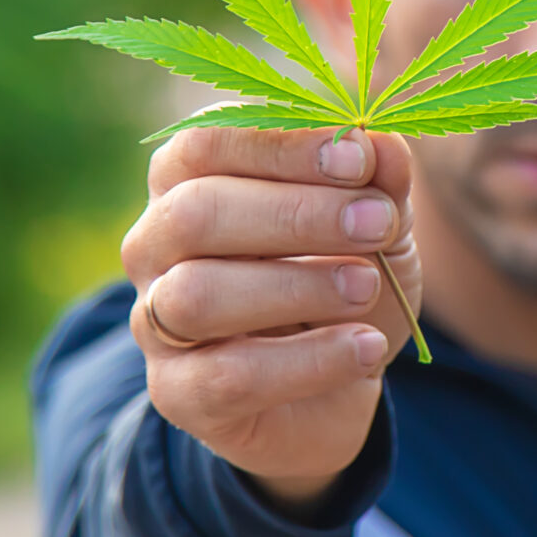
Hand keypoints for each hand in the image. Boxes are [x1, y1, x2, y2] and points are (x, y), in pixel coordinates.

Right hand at [120, 125, 422, 517]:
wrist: (336, 387)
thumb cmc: (341, 280)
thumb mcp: (377, 226)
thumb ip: (379, 183)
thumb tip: (382, 144)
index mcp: (188, 181)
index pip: (204, 143)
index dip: (280, 146)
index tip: (358, 159)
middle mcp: (154, 245)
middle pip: (193, 214)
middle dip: (293, 214)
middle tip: (376, 224)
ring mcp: (155, 322)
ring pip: (196, 296)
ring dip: (296, 287)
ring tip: (368, 287)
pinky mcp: (178, 393)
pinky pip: (229, 376)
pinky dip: (310, 360)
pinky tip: (366, 347)